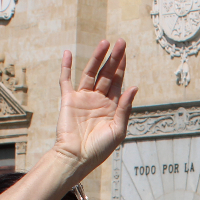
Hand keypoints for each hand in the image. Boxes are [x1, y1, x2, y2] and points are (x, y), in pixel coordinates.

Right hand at [51, 40, 137, 176]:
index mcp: (111, 106)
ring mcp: (82, 98)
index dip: (121, 66)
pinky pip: (66, 80)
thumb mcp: (118, 129)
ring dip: (96, 58)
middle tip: (120, 41)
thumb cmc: (99, 148)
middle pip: (106, 74)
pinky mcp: (68, 100)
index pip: (118, 82)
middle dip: (113, 58)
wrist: (76, 157)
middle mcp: (98, 99)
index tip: (125, 51)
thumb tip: (134, 87)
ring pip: (90, 73)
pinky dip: (66, 67)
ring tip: (104, 43)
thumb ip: (125, 108)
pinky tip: (68, 53)